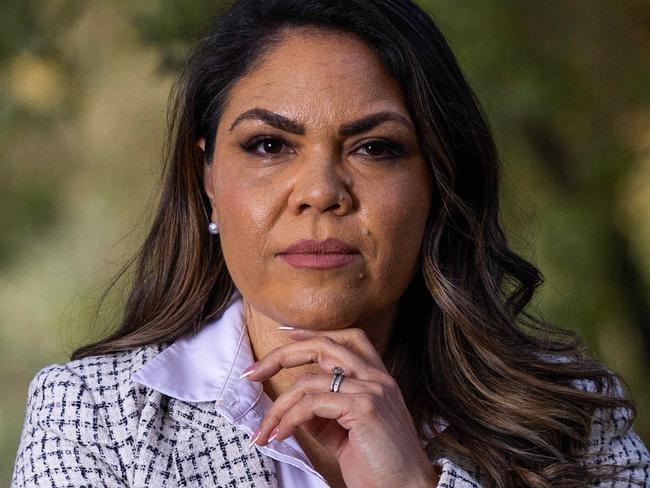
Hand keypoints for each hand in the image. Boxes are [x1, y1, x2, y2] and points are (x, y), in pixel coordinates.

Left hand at [242, 326, 438, 487]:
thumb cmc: (378, 465)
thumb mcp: (346, 432)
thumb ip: (324, 412)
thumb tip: (293, 405)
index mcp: (378, 378)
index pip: (347, 338)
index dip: (314, 333)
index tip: (285, 336)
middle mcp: (377, 377)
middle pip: (323, 346)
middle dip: (282, 355)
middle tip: (252, 373)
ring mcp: (372, 389)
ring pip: (309, 381)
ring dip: (278, 406)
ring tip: (264, 430)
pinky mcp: (365, 407)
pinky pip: (312, 404)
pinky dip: (289, 419)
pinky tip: (280, 435)